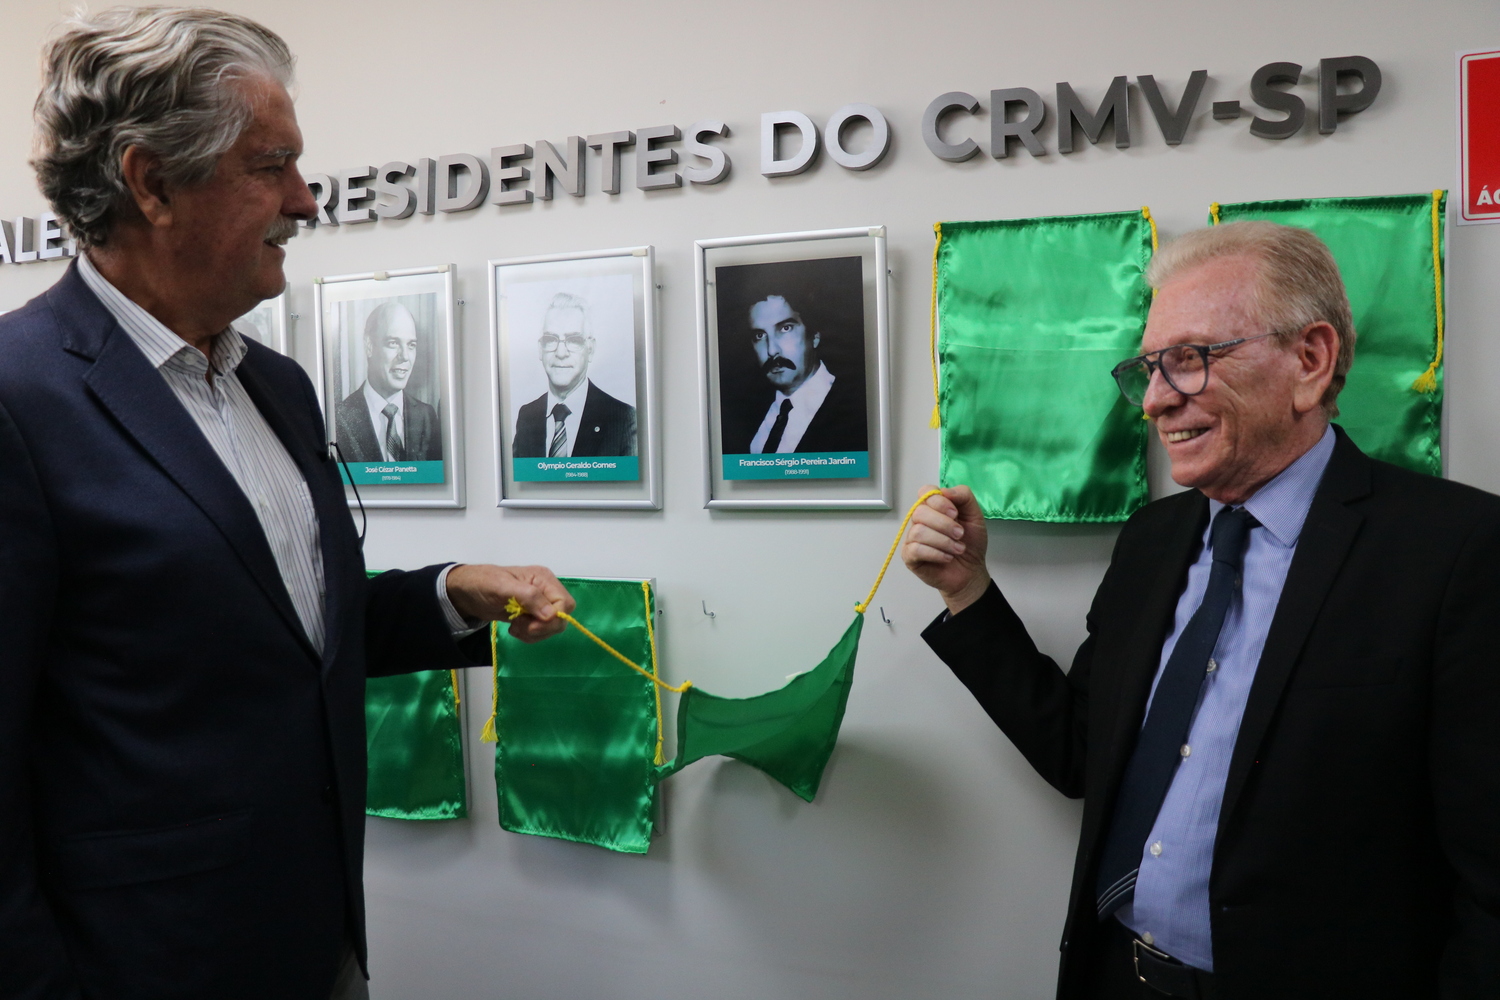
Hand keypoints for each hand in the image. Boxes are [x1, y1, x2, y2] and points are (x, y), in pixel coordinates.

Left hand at [444, 564, 574, 642]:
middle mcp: (546, 592)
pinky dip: (529, 636)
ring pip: (552, 627)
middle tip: (520, 626)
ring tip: (515, 626)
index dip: (554, 618)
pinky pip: (540, 632)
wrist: (467, 592)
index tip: (533, 624)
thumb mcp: (504, 587)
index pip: (565, 603)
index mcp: (544, 580)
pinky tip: (515, 628)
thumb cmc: (483, 583)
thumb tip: (551, 615)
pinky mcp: (531, 616)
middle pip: (561, 617)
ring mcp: (539, 605)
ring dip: (534, 633)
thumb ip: (529, 597)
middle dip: (542, 628)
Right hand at [900, 485, 990, 614]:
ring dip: (943, 542)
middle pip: (920, 512)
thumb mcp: (975, 515)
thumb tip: (944, 491)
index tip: (955, 514)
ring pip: (919, 532)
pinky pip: (916, 549)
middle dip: (944, 524)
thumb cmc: (971, 542)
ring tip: (957, 549)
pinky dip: (936, 553)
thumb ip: (964, 496)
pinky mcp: (909, 556)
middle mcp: (919, 520)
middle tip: (960, 534)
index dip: (939, 501)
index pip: (925, 492)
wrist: (972, 570)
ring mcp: (912, 538)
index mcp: (933, 507)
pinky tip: (947, 558)